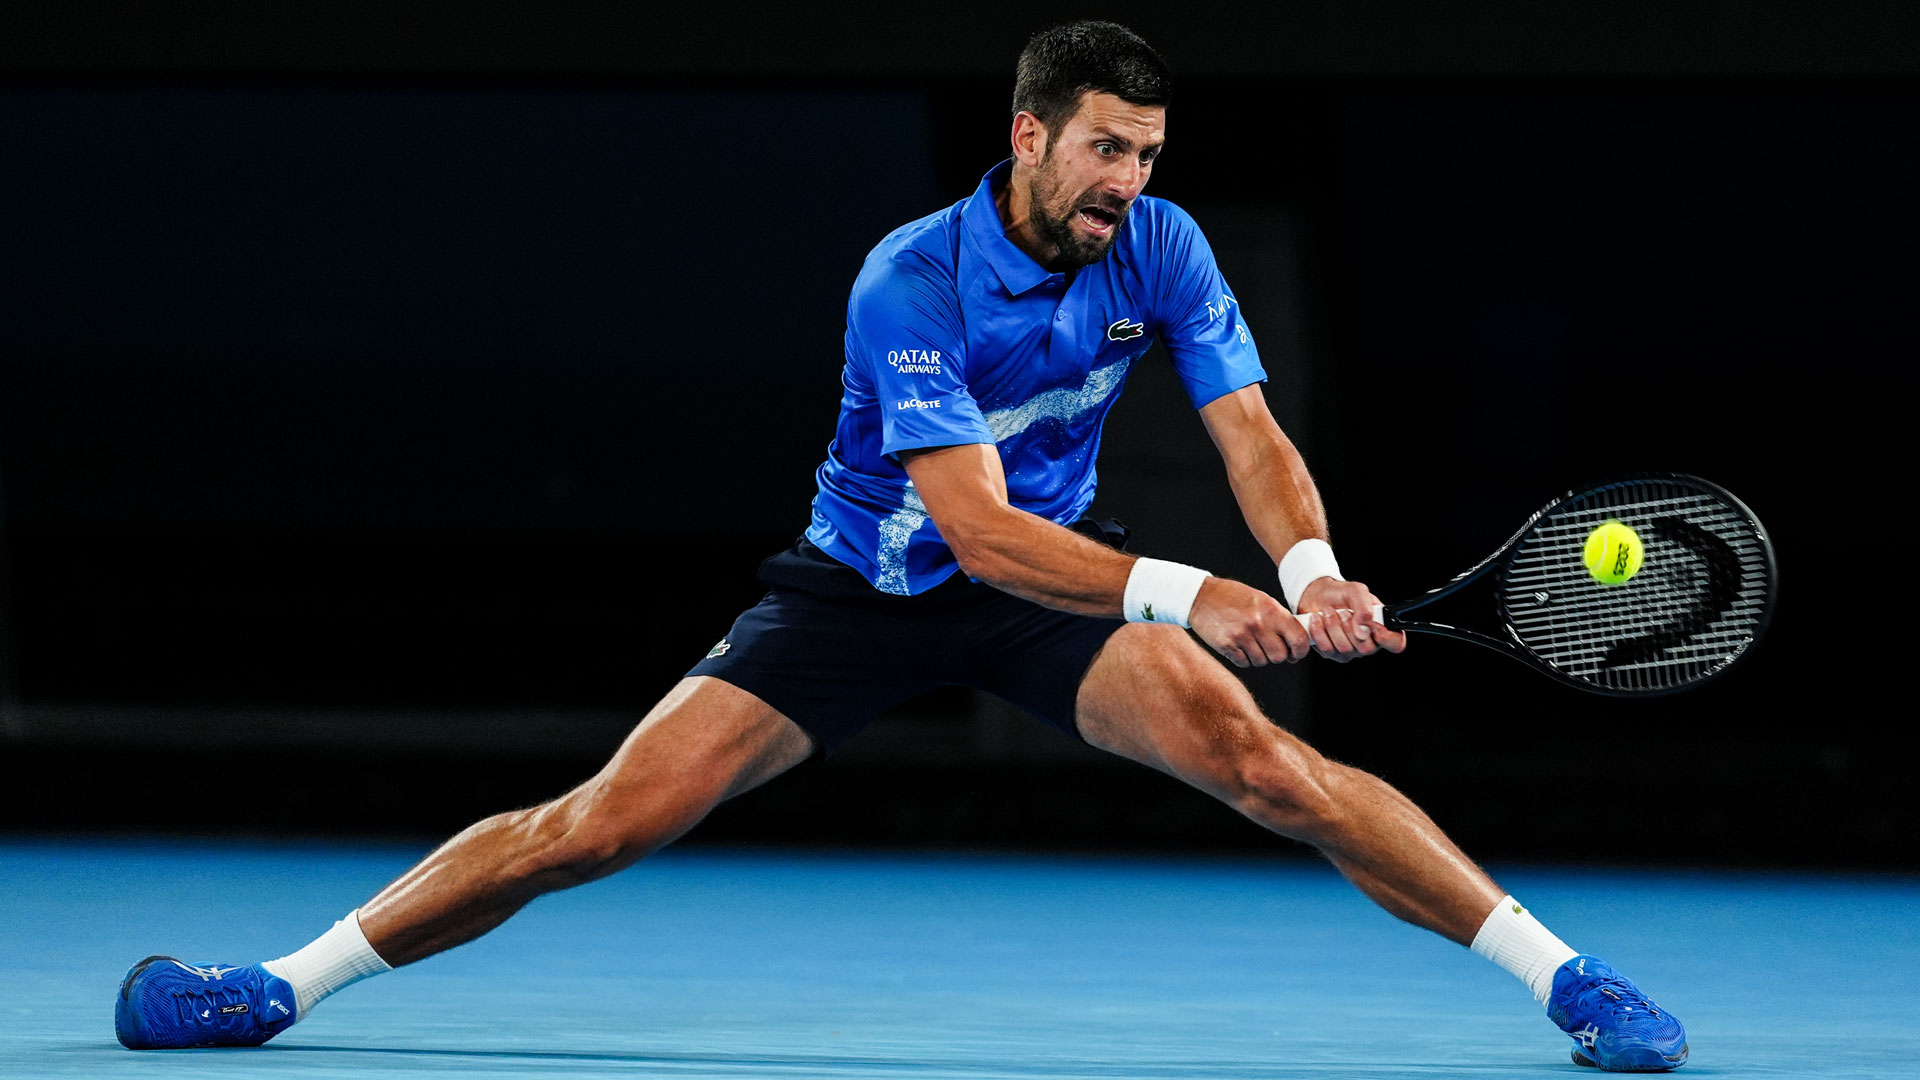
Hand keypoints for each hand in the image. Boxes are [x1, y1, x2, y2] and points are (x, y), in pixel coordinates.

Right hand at [1188, 577, 1310, 667]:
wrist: (1200, 596)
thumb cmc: (1233, 597)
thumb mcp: (1261, 600)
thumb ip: (1279, 619)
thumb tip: (1295, 641)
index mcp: (1271, 610)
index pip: (1298, 638)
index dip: (1300, 650)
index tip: (1296, 653)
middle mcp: (1258, 623)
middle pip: (1280, 656)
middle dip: (1277, 655)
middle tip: (1270, 648)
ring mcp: (1241, 635)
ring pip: (1262, 661)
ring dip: (1258, 657)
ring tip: (1250, 643)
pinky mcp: (1226, 645)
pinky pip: (1244, 663)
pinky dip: (1243, 658)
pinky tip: (1238, 646)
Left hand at [1295, 577, 1407, 661]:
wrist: (1317, 595)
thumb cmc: (1341, 594)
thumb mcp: (1356, 591)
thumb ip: (1364, 608)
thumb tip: (1364, 630)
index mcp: (1381, 627)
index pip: (1396, 643)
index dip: (1388, 639)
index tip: (1376, 628)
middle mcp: (1368, 642)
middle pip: (1366, 648)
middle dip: (1351, 627)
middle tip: (1343, 611)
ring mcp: (1350, 650)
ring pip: (1345, 648)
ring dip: (1333, 626)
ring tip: (1328, 611)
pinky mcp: (1332, 653)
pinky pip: (1327, 649)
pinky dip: (1320, 631)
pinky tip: (1318, 619)